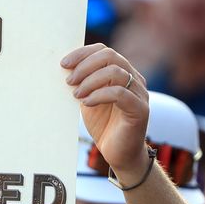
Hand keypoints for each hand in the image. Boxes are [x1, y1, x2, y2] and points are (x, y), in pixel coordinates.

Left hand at [62, 44, 148, 176]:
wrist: (118, 153)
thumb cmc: (103, 125)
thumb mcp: (88, 98)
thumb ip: (82, 82)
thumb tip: (64, 67)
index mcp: (122, 73)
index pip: (104, 50)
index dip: (82, 53)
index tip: (63, 64)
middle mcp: (134, 79)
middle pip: (111, 56)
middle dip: (85, 66)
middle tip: (69, 81)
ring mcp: (139, 93)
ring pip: (116, 72)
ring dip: (90, 81)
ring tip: (77, 95)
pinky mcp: (140, 110)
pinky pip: (120, 93)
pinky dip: (99, 95)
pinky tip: (87, 103)